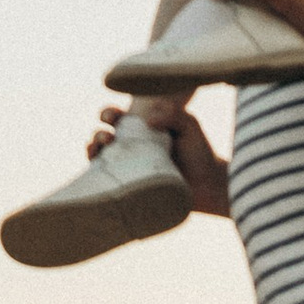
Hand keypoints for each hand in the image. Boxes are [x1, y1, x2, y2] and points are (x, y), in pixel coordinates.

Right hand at [91, 98, 232, 216]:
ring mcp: (130, 170)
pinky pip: (108, 183)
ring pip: (100, 159)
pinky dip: (96, 176)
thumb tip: (147, 120)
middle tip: (107, 137)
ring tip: (100, 150)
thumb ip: (173, 114)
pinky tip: (96, 172)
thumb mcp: (189, 125)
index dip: (108, 114)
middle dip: (97, 134)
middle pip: (103, 138)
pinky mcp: (131, 189)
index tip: (112, 116)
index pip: (117, 119)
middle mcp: (132, 149)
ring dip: (93, 151)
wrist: (210, 187)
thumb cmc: (201, 153)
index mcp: (141, 130)